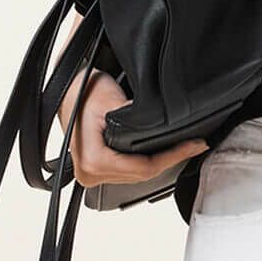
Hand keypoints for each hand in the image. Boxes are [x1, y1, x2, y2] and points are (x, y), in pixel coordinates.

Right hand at [63, 66, 209, 188]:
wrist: (66, 86)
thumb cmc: (82, 89)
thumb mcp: (114, 101)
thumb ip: (139, 121)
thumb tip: (167, 129)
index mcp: (94, 162)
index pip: (145, 168)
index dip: (174, 157)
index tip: (194, 146)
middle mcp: (90, 173)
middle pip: (142, 175)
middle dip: (170, 160)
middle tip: (195, 146)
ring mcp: (91, 174)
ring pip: (136, 175)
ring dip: (160, 163)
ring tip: (183, 148)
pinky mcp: (95, 169)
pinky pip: (127, 170)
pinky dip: (145, 162)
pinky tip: (160, 152)